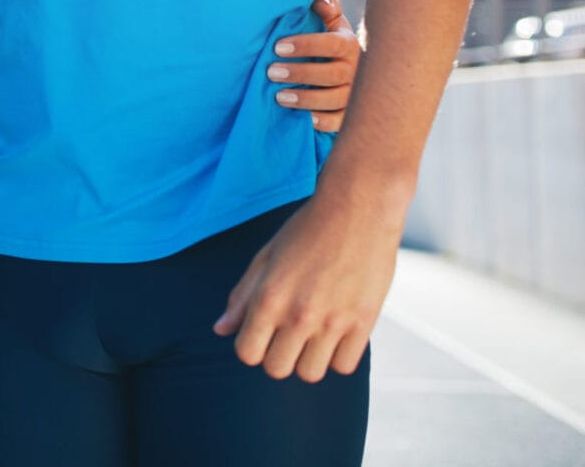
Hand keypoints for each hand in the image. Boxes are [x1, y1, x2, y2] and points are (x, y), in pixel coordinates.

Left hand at [212, 187, 400, 381]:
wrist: (358, 209)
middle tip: (287, 333)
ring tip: (312, 335)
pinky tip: (335, 334)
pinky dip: (337, 357)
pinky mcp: (364, 324)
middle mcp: (299, 315)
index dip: (250, 346)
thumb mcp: (266, 258)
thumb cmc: (306, 230)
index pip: (246, 353)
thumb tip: (220, 330)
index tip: (261, 333)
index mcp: (269, 298)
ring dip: (307, 359)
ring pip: (310, 374)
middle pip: (277, 369)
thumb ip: (242, 297)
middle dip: (277, 356)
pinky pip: (344, 366)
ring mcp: (333, 322)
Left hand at [267, 0, 360, 131]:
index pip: (331, 44)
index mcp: (349, 45)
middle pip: (331, 75)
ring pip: (334, 100)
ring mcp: (355, 95)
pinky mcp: (350, 115)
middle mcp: (356, 71)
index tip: (278, 47)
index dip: (305, 45)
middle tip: (271, 72)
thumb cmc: (334, 44)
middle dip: (300, 73)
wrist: (359, 73)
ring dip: (306, 99)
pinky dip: (323, 122)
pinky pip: (339, 122)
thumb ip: (326, 9)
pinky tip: (305, 119)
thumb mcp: (333, 24)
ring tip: (279, 96)